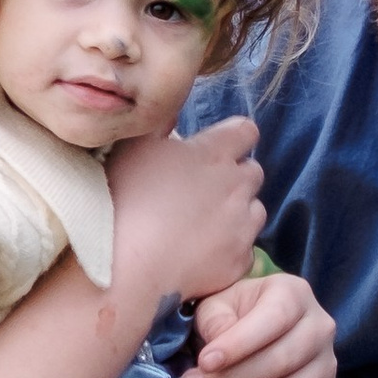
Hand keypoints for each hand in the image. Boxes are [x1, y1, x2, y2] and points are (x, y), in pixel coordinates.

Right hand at [109, 117, 262, 317]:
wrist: (123, 264)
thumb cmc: (122, 198)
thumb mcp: (134, 147)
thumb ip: (160, 125)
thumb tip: (171, 113)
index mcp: (213, 152)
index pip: (245, 132)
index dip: (233, 137)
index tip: (217, 148)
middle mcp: (236, 185)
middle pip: (253, 171)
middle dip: (235, 177)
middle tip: (203, 190)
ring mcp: (242, 225)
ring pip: (255, 211)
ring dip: (237, 213)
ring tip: (202, 225)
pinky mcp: (239, 261)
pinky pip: (245, 250)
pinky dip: (229, 251)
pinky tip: (201, 254)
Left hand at [180, 267, 336, 377]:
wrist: (255, 333)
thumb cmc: (232, 315)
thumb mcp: (216, 304)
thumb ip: (215, 321)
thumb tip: (215, 360)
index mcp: (294, 294)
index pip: (274, 319)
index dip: (239, 344)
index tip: (203, 363)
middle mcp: (320, 328)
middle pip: (282, 362)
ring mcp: (328, 366)